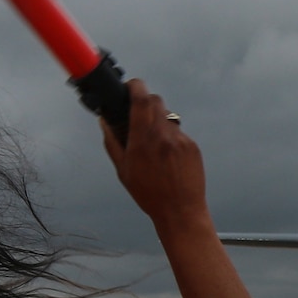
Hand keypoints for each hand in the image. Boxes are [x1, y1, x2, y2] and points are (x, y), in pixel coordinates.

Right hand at [101, 80, 207, 231]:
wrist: (181, 211)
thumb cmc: (150, 195)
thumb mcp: (124, 170)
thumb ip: (113, 142)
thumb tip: (105, 122)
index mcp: (143, 140)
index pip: (141, 99)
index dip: (135, 87)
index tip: (131, 86)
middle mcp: (164, 135)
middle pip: (156, 101)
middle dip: (146, 102)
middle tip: (139, 113)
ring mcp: (181, 140)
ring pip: (168, 117)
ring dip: (158, 121)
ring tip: (154, 143)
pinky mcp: (193, 146)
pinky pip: (179, 132)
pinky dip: (170, 137)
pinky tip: (167, 156)